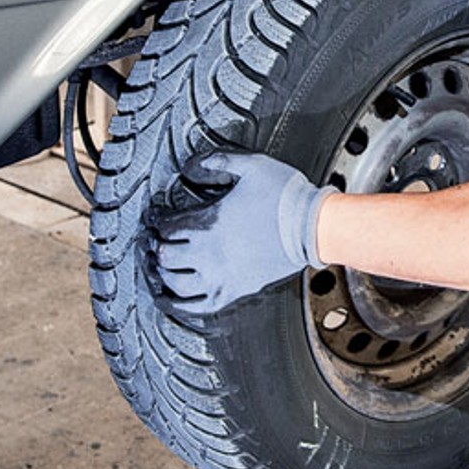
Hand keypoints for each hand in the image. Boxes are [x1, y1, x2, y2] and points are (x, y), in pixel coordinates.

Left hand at [148, 151, 328, 319]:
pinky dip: (180, 305)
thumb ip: (218, 162)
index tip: (157, 217)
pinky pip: (198, 306)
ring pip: (176, 284)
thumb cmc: (285, 198)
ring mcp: (221, 276)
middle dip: (157, 247)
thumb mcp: (250, 166)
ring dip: (163, 275)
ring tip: (161, 267)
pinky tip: (172, 300)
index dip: (156, 221)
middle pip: (165, 257)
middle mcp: (208, 253)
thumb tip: (194, 165)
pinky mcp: (235, 291)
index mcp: (207, 223)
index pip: (165, 227)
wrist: (313, 227)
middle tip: (156, 241)